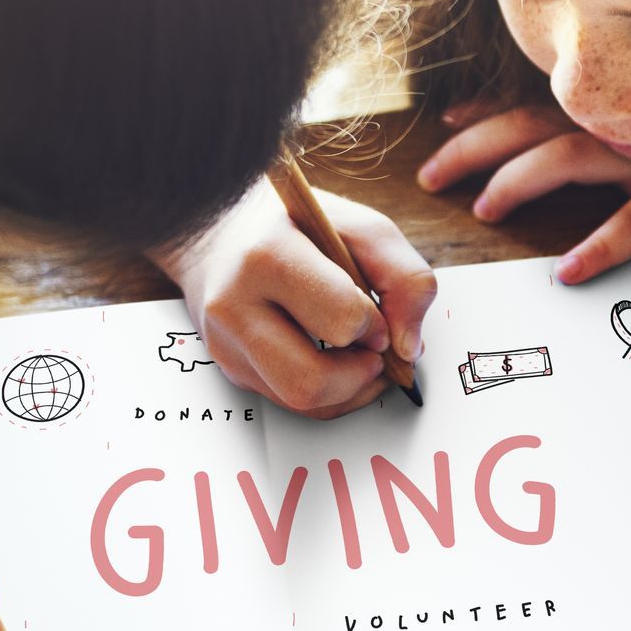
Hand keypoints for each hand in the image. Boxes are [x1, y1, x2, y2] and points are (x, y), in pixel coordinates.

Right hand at [154, 178, 436, 418]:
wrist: (223, 229)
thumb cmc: (297, 226)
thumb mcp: (360, 227)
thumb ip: (403, 277)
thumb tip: (407, 347)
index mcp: (266, 256)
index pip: (339, 320)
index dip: (374, 324)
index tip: (376, 312)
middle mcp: (234, 305)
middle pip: (309, 381)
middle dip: (359, 373)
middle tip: (373, 348)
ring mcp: (226, 343)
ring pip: (300, 402)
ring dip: (348, 390)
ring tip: (359, 357)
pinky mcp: (230, 367)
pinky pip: (290, 405)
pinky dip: (328, 394)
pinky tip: (337, 363)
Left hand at [419, 102, 630, 282]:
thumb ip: (613, 129)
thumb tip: (561, 137)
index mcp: (610, 112)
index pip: (528, 107)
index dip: (481, 116)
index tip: (443, 127)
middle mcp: (619, 127)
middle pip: (526, 128)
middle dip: (472, 150)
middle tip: (430, 176)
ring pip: (566, 160)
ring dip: (519, 181)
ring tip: (485, 208)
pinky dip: (600, 245)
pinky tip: (569, 270)